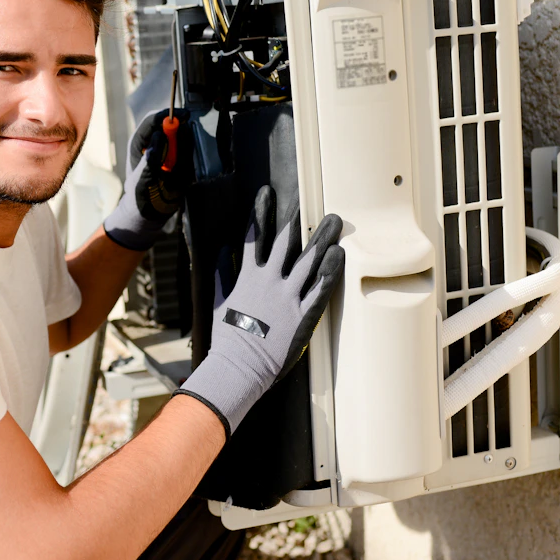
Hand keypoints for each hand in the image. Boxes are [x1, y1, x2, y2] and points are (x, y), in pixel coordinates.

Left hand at [103, 108, 193, 250]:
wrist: (149, 215)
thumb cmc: (139, 197)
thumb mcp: (142, 179)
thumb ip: (150, 158)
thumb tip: (159, 137)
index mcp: (141, 142)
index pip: (154, 119)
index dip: (169, 115)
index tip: (184, 117)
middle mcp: (156, 143)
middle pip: (172, 125)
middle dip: (182, 130)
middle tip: (188, 145)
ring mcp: (170, 152)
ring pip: (184, 138)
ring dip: (188, 147)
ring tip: (181, 167)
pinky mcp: (181, 162)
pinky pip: (191, 153)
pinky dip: (193, 158)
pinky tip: (187, 172)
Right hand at [178, 186, 344, 435]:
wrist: (238, 365)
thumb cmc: (227, 338)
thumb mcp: (219, 302)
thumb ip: (222, 275)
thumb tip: (220, 252)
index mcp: (248, 277)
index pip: (255, 237)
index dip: (261, 213)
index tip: (266, 194)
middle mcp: (270, 281)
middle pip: (286, 242)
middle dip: (296, 219)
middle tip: (306, 200)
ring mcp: (288, 296)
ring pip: (309, 260)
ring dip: (322, 237)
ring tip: (334, 219)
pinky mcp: (303, 315)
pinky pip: (321, 288)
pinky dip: (331, 270)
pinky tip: (340, 253)